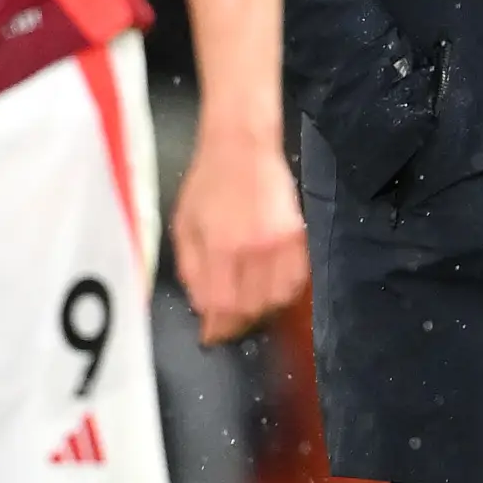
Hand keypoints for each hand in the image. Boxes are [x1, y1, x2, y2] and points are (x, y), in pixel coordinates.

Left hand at [173, 130, 309, 344]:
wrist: (242, 147)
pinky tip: (268, 286)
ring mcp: (282, 242)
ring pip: (278, 299)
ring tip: (247, 304)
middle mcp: (255, 248)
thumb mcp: (184, 227)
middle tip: (226, 321)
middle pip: (252, 308)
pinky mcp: (299, 235)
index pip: (223, 306)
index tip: (211, 335)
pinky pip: (297, 281)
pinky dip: (283, 292)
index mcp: (221, 246)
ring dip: (261, 309)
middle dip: (237, 321)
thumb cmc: (207, 184)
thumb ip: (191, 272)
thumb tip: (203, 309)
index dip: (217, 327)